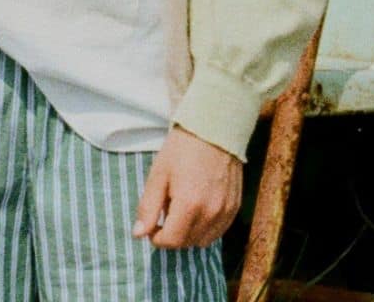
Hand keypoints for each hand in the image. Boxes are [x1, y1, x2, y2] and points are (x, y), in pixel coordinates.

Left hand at [134, 127, 242, 249]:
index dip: (156, 238)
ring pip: (203, 240)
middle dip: (171, 236)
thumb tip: (139, 234)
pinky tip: (197, 211)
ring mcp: (226, 211)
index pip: (171, 241)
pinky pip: (218, 231)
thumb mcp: (158, 176)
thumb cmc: (181, 151)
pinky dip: (205, 229)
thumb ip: (148, 208)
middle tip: (164, 215)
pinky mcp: (235, 207)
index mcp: (189, 205)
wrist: (213, 131)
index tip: (151, 226)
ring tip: (181, 211)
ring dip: (188, 234)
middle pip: (187, 243)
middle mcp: (211, 212)